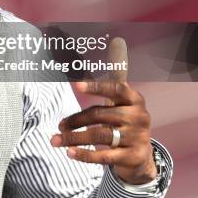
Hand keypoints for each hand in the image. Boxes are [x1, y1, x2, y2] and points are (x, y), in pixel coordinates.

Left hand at [50, 37, 156, 184]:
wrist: (141, 156)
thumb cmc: (123, 120)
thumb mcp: (121, 99)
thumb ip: (116, 73)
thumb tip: (117, 40)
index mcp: (134, 99)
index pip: (115, 89)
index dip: (96, 86)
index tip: (77, 84)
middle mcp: (139, 117)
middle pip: (100, 115)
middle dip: (75, 120)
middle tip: (58, 125)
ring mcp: (137, 138)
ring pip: (100, 136)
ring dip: (74, 138)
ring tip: (56, 141)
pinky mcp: (133, 157)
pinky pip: (105, 157)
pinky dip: (85, 155)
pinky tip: (70, 153)